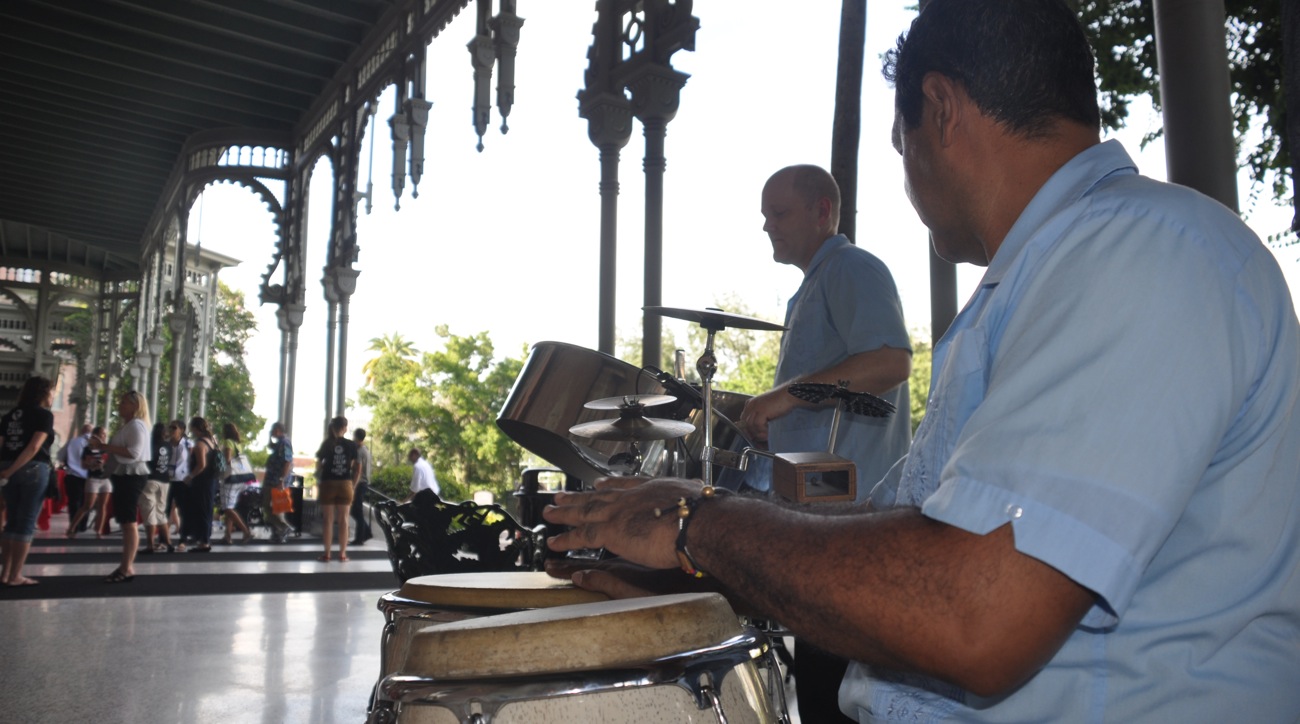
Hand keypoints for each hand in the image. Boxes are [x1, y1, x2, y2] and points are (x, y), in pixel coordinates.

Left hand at [543, 476, 703, 570]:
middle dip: (579, 496)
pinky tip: (553, 542)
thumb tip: (705, 491)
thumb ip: (696, 495)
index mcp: (653, 489)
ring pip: (585, 511)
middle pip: (599, 496)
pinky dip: (566, 539)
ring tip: (549, 512)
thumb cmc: (706, 513)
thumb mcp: (700, 496)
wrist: (699, 521)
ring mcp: (619, 513)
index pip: (625, 485)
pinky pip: (582, 536)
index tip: (599, 483)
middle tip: (562, 495)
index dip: (610, 484)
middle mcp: (632, 498)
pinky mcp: (611, 531)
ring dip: (565, 513)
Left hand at [737, 386, 796, 443]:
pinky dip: (763, 431)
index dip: (748, 429)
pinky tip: (769, 432)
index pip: (743, 419)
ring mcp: (756, 407)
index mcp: (751, 403)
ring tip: (766, 436)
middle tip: (760, 438)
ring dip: (758, 434)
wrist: (790, 393)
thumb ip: (760, 416)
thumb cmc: (782, 401)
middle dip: (752, 433)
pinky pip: (758, 426)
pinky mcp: (762, 411)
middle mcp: (751, 404)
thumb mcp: (767, 408)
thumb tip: (757, 430)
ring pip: (751, 426)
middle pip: (745, 423)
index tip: (755, 436)